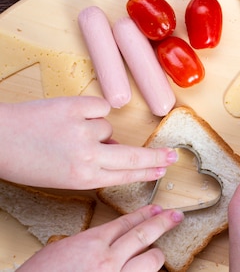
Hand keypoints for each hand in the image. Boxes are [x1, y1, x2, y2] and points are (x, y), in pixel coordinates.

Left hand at [0, 96, 177, 188]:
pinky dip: (90, 109)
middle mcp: (87, 157)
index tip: (162, 170)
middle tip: (171, 156)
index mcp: (82, 178)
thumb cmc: (22, 159)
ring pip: (108, 128)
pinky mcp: (78, 107)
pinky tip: (72, 114)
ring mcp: (84, 131)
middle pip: (134, 157)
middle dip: (156, 157)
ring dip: (94, 127)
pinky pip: (101, 107)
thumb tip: (116, 149)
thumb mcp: (60, 176)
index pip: (126, 175)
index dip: (147, 172)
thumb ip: (91, 167)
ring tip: (66, 130)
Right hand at [17, 205, 182, 271]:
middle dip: (163, 223)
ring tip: (158, 252)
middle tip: (175, 216)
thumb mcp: (60, 250)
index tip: (157, 209)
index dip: (144, 214)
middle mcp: (107, 260)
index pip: (126, 222)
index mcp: (91, 243)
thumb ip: (85, 244)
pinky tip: (145, 270)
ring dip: (155, 255)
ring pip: (150, 260)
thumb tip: (99, 243)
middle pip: (143, 235)